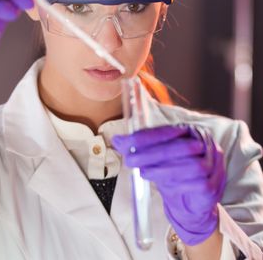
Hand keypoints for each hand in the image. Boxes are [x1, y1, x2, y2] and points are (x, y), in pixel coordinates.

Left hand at [112, 124, 225, 245]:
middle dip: (153, 153)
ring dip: (164, 170)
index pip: (169, 130)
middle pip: (181, 147)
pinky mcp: (215, 185)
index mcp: (191, 131)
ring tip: (143, 172)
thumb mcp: (153, 157)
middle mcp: (206, 145)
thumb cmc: (172, 172)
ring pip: (192, 165)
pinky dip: (179, 184)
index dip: (147, 136)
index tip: (127, 142)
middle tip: (130, 160)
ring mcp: (214, 165)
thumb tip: (117, 140)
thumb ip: (137, 147)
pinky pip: (199, 184)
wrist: (189, 201)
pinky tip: (163, 186)